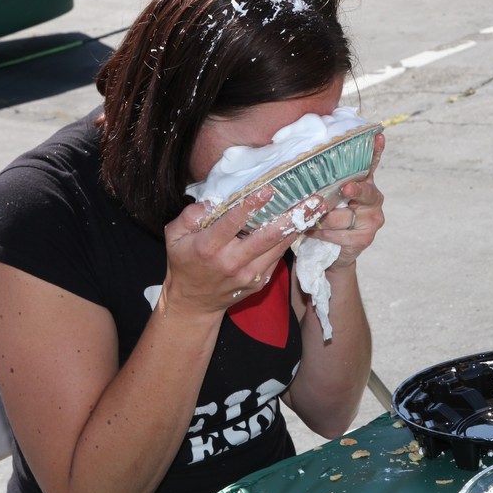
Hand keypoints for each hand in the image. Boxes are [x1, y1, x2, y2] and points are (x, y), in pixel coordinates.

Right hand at [162, 186, 325, 312]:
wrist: (193, 303)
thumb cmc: (184, 262)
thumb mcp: (173, 236)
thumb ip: (189, 216)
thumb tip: (212, 202)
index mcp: (209, 248)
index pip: (232, 223)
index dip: (250, 206)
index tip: (268, 190)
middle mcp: (231, 262)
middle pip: (266, 237)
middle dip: (292, 217)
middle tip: (314, 200)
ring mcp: (248, 274)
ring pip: (278, 247)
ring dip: (300, 226)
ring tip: (318, 207)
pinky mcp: (259, 281)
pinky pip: (277, 257)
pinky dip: (291, 240)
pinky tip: (304, 223)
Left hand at [306, 133, 385, 267]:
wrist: (336, 249)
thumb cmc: (331, 215)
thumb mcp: (331, 196)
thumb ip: (329, 182)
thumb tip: (306, 162)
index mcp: (365, 183)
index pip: (371, 163)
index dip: (375, 150)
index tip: (378, 136)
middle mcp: (373, 199)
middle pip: (363, 192)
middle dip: (353, 190)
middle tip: (345, 189)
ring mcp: (372, 220)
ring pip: (341, 216)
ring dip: (320, 218)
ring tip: (306, 218)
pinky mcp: (364, 239)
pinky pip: (337, 234)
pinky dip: (320, 233)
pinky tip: (312, 231)